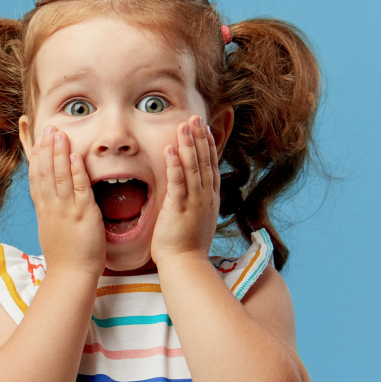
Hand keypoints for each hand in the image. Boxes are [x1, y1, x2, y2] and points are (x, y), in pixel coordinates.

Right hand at [28, 125, 105, 278]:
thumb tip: (51, 201)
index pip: (36, 178)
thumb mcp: (53, 230)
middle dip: (46, 149)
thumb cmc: (66, 257)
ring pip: (60, 176)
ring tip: (58, 134)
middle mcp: (52, 208)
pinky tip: (75, 156)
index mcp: (45, 210)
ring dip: (58, 153)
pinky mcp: (83, 215)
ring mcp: (66, 211)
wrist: (71, 276)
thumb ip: (52, 212)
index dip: (36, 157)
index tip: (37, 139)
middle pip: (45, 173)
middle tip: (47, 128)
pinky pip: (79, 189)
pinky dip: (76, 171)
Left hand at [151, 115, 220, 266]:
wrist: (186, 264)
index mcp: (210, 198)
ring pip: (193, 167)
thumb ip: (197, 201)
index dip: (208, 144)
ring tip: (184, 125)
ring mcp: (194, 203)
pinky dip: (174, 165)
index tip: (203, 127)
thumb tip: (196, 191)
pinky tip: (170, 149)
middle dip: (199, 137)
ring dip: (188, 145)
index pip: (211, 165)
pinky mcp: (180, 209)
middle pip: (205, 161)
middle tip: (195, 117)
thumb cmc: (187, 245)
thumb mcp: (198, 218)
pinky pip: (178, 183)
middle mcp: (206, 198)